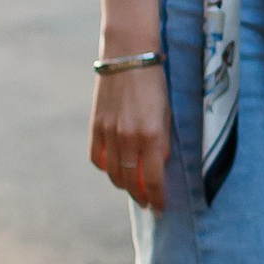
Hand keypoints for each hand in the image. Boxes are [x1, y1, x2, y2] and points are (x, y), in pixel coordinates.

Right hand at [91, 57, 171, 211]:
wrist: (129, 56)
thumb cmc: (155, 84)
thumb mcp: (167, 114)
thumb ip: (162, 144)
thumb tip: (156, 168)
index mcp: (152, 136)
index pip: (153, 180)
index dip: (157, 198)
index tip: (161, 207)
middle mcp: (129, 138)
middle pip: (131, 182)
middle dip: (141, 196)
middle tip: (148, 201)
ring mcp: (109, 133)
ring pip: (113, 174)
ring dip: (124, 186)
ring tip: (133, 189)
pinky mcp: (96, 126)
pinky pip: (98, 159)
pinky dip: (106, 168)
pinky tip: (114, 169)